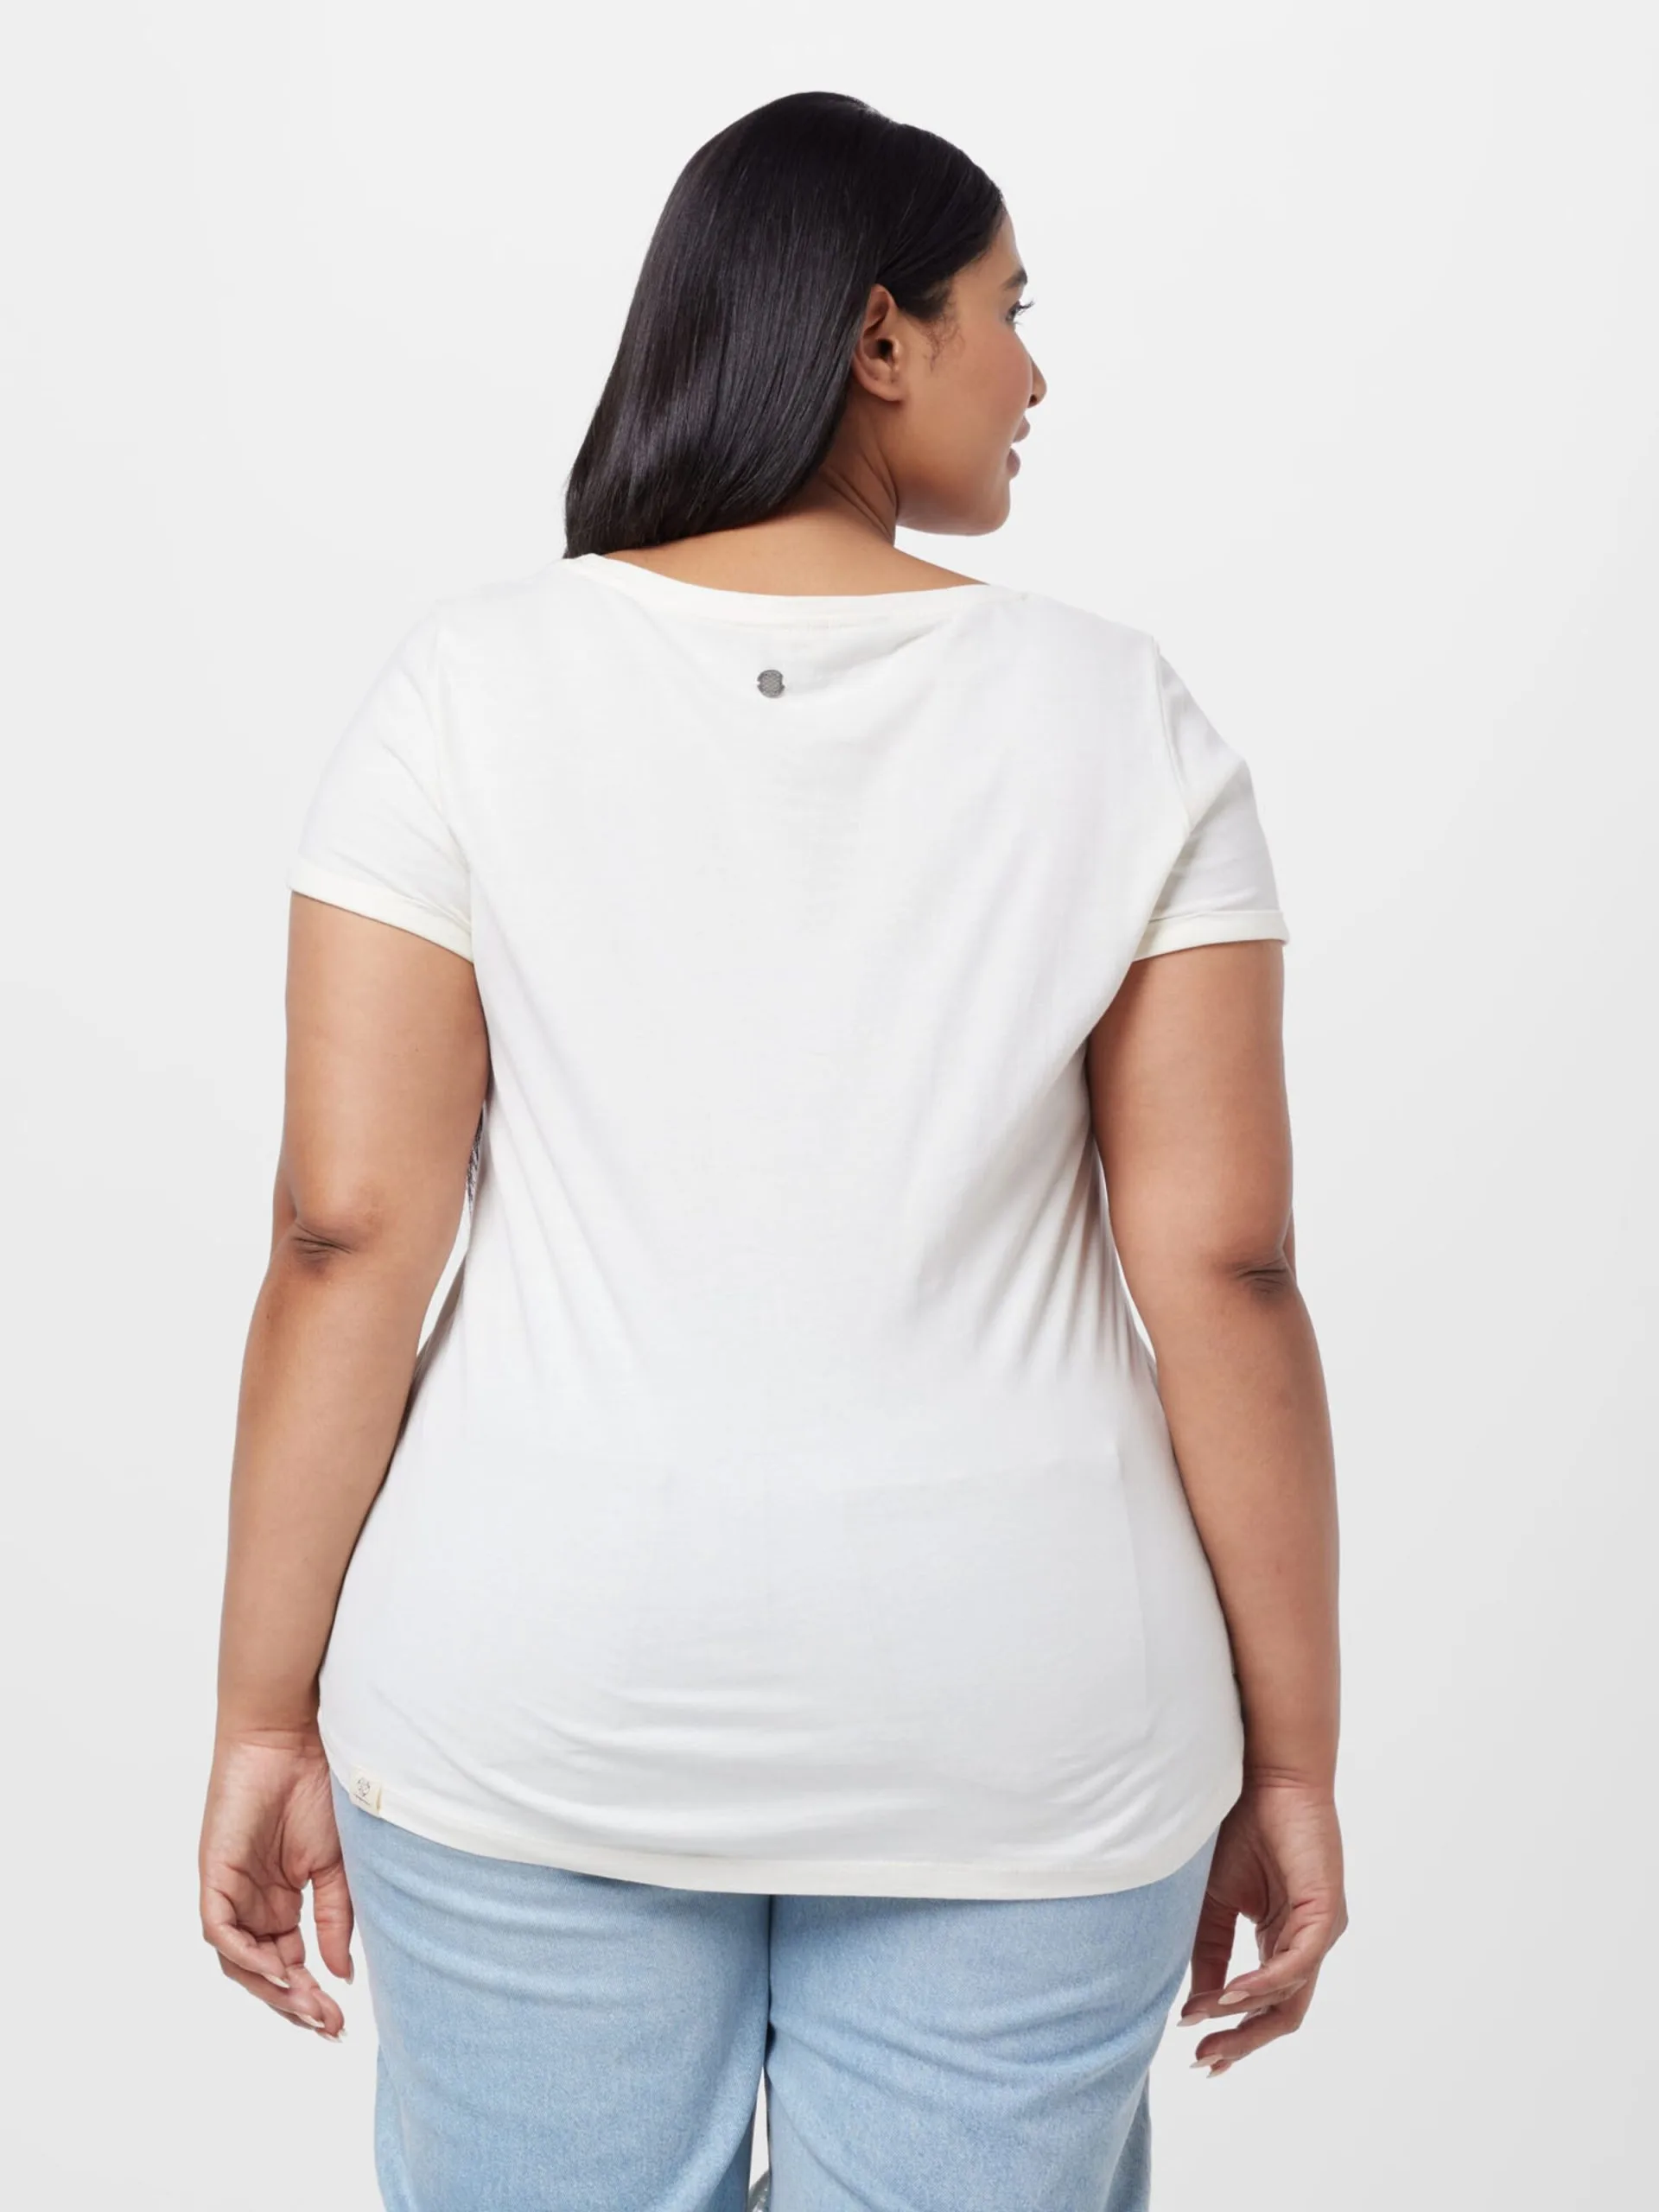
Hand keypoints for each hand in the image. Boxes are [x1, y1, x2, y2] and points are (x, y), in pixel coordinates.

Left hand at [198, 1724, 353, 2039]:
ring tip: (308, 2004)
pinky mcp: (215, 1877)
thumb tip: (341, 1975)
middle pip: (264, 1972)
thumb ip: (335, 1919)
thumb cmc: (318, 1788)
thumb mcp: (336, 1864)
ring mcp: (232, 1892)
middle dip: (294, 2004)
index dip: (311, 1996)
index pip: (290, 1965)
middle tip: (327, 2026)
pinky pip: (220, 1930)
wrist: (293, 1739)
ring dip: (271, 1988)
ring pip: (240, 1961)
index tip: (340, 2022)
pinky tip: (277, 1971)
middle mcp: (253, 1905)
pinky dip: (245, 1955)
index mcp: (282, 1903)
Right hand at [1177, 1772, 1346, 2075]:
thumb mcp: (1214, 1900)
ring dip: (1242, 2010)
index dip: (1235, 2032)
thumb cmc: (1239, 1826)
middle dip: (1243, 2040)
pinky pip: (1297, 1963)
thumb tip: (1195, 2004)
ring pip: (1290, 1994)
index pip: (1266, 2003)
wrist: (1263, 1776)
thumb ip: (1209, 1951)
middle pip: (1283, 2013)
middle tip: (1205, 2059)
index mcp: (1281, 1939)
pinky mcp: (1327, 1913)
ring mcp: (1321, 1931)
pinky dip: (1263, 1982)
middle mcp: (1306, 1942)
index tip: (1200, 2055)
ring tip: (1201, 2017)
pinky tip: (1231, 1992)